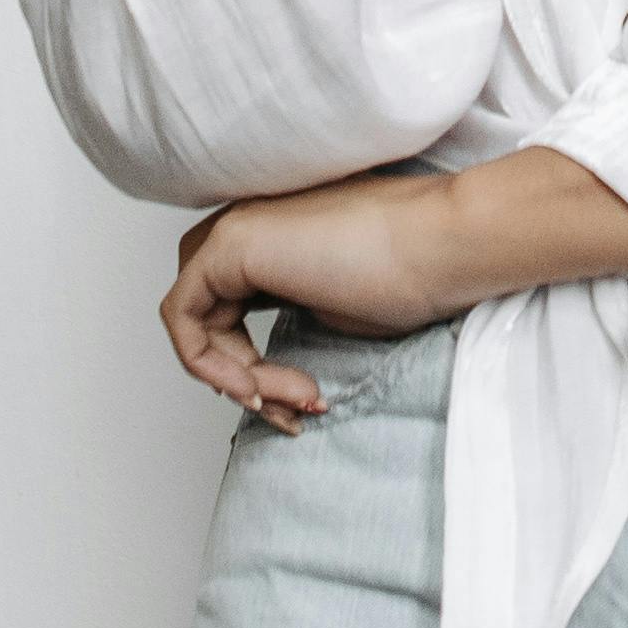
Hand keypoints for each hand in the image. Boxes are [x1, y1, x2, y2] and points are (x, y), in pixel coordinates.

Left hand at [156, 152, 627, 427]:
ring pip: (193, 322)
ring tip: (299, 397)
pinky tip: (264, 388)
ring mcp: (234, 230)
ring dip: (237, 380)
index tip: (307, 398)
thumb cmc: (414, 273)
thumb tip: (259, 353)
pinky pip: (184, 321)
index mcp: (275, 235)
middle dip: (236, 372)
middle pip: (203, 310)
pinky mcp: (229, 247)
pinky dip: (214, 367)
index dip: (252, 364)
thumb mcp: (338, 304)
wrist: (444, 244)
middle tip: (290, 405)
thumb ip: (292, 309)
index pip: (229, 305)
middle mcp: (247, 223)